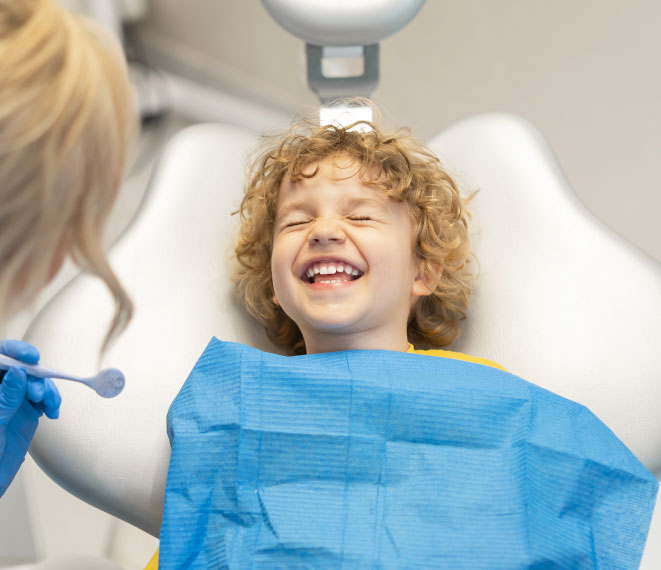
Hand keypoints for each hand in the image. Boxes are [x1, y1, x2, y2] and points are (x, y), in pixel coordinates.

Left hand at [0, 340, 60, 495]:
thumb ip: (6, 397)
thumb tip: (17, 372)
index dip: (14, 352)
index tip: (30, 356)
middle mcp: (1, 391)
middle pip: (21, 369)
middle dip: (35, 376)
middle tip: (38, 392)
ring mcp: (13, 401)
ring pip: (36, 383)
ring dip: (47, 390)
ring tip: (48, 404)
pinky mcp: (26, 412)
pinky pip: (44, 399)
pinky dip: (52, 402)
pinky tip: (52, 412)